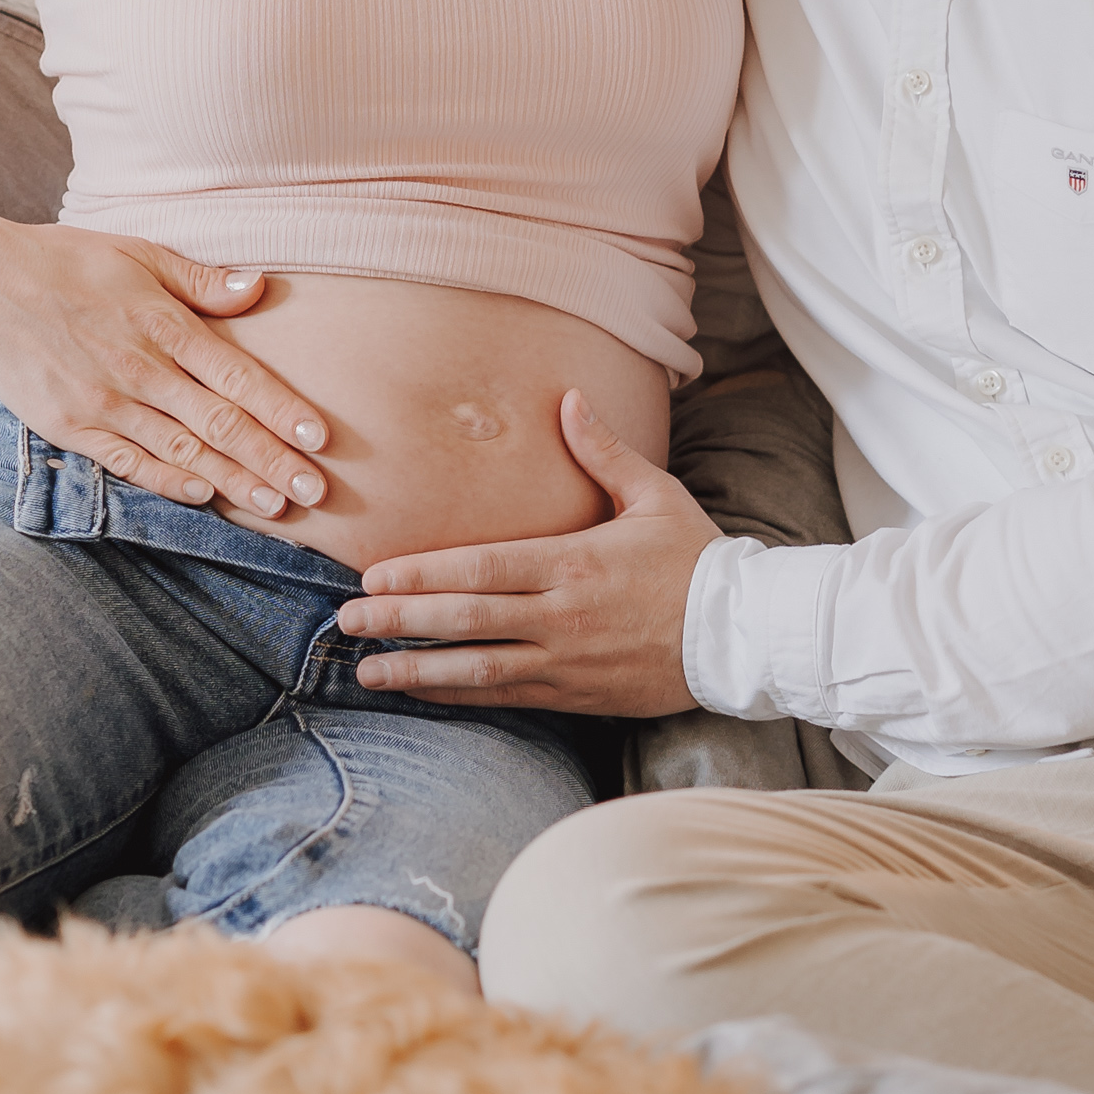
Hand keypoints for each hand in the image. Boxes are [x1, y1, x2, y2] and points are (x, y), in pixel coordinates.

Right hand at [0, 213, 331, 518]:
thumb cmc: (66, 261)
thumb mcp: (138, 253)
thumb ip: (201, 280)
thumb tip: (260, 287)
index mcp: (163, 323)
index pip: (237, 374)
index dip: (281, 409)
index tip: (321, 437)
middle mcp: (140, 369)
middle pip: (220, 422)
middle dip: (272, 459)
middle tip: (316, 491)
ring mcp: (105, 402)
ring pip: (182, 450)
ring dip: (233, 481)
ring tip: (277, 506)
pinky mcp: (72, 426)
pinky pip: (129, 462)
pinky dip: (169, 481)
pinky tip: (206, 497)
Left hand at [336, 394, 718, 712]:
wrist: (745, 636)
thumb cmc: (698, 560)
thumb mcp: (656, 497)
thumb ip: (604, 452)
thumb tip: (569, 398)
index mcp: (575, 562)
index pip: (482, 568)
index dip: (423, 573)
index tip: (375, 574)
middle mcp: (563, 614)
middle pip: (466, 618)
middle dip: (401, 620)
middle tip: (348, 620)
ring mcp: (568, 659)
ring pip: (478, 668)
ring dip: (417, 670)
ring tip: (366, 671)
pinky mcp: (577, 694)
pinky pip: (506, 695)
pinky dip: (459, 695)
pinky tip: (422, 692)